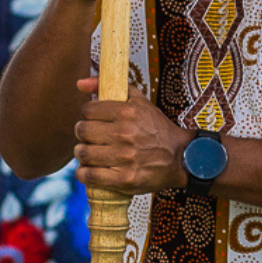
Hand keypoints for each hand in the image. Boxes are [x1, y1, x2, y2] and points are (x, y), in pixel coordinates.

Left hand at [72, 85, 188, 194]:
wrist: (181, 157)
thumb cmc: (158, 129)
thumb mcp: (140, 102)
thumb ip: (111, 87)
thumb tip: (80, 83)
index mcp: (128, 112)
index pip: (88, 110)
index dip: (88, 116)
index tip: (94, 121)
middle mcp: (125, 133)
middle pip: (82, 131)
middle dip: (84, 134)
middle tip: (92, 138)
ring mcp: (124, 158)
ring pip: (82, 153)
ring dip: (83, 154)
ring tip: (91, 154)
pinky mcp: (124, 179)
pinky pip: (88, 175)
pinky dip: (83, 173)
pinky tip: (90, 169)